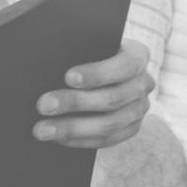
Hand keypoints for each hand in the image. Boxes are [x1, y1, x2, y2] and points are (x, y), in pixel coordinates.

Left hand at [32, 39, 152, 147]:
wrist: (104, 73)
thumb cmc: (91, 52)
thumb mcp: (90, 45)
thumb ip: (78, 51)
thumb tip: (49, 61)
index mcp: (138, 55)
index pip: (123, 65)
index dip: (97, 73)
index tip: (68, 77)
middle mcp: (144, 83)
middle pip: (113, 98)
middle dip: (75, 103)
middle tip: (43, 105)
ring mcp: (140, 109)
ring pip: (109, 124)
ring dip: (72, 128)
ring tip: (43, 129)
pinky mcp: (131, 129)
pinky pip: (106, 140)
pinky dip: (79, 140)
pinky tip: (57, 138)